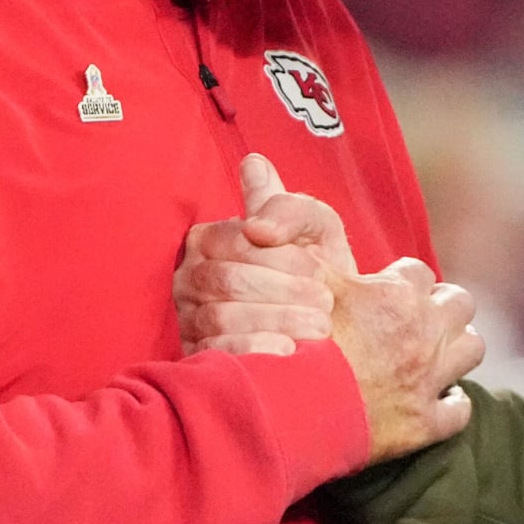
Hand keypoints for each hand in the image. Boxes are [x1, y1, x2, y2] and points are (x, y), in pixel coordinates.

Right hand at [173, 154, 484, 460]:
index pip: (418, 274)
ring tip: (434, 354)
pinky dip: (450, 405)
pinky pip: (459, 410)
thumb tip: (255, 160)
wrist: (289, 411)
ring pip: (470, 350)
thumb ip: (281, 214)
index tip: (387, 289)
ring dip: (455, 350)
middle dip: (443, 309)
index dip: (401, 281)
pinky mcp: (424, 425)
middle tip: (420, 319)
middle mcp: (424, 335)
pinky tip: (436, 401)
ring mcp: (428, 381)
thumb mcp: (288, 270)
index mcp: (398, 295)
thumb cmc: (290, 335)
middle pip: (459, 306)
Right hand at [175, 155, 356, 355]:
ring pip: (222, 317)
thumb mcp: (315, 227)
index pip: (233, 241)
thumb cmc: (317, 269)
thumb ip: (287, 200)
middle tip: (325, 302)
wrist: (333, 326)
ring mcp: (190, 319)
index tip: (319, 270)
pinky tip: (288, 351)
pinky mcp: (198, 356)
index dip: (279, 257)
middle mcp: (190, 277)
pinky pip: (218, 352)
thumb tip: (254, 167)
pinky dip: (256, 349)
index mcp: (210, 239)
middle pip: (227, 280)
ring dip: (277, 320)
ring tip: (318, 326)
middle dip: (283, 291)